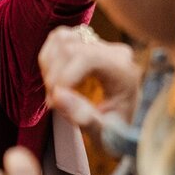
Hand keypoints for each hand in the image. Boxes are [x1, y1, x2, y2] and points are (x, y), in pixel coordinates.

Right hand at [39, 25, 139, 144]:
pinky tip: (54, 79)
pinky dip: (49, 58)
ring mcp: (100, 44)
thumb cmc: (116, 135)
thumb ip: (83, 117)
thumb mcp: (104, 134)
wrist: (124, 130)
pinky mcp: (86, 42)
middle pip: (70, 47)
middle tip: (53, 103)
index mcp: (125, 72)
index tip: (54, 101)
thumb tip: (57, 96)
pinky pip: (59, 39)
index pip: (87, 57)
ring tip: (54, 92)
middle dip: (54, 76)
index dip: (64, 76)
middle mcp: (115, 52)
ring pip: (62, 39)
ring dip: (49, 66)